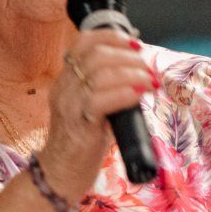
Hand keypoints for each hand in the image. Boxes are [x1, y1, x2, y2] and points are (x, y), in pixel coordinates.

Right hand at [41, 29, 158, 199]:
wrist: (61, 174)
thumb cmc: (82, 142)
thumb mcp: (92, 107)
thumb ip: (108, 88)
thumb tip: (141, 72)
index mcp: (66, 79)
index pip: (83, 42)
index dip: (111, 36)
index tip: (135, 42)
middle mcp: (63, 88)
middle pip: (95, 55)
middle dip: (128, 56)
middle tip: (147, 67)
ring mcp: (68, 106)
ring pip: (99, 74)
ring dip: (132, 74)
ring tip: (149, 81)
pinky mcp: (77, 125)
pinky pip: (99, 100)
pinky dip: (124, 93)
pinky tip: (139, 95)